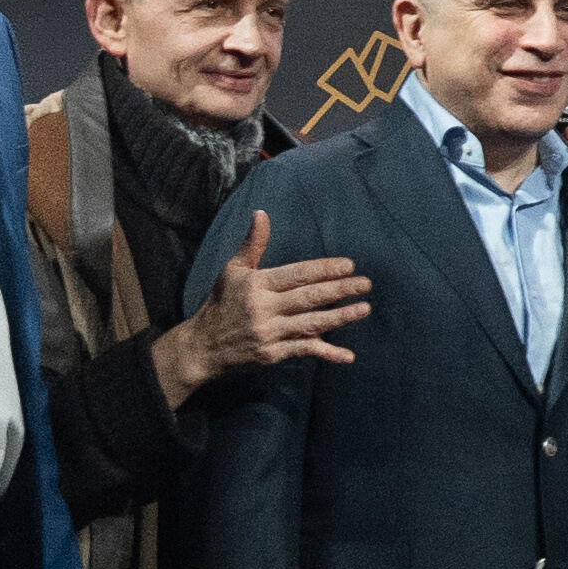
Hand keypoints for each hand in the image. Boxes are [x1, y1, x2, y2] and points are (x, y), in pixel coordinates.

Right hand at [151, 206, 370, 407]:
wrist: (201, 346)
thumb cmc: (221, 303)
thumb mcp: (232, 270)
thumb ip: (253, 244)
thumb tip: (261, 213)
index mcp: (256, 285)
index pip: (297, 274)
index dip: (325, 269)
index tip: (349, 266)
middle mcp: (263, 308)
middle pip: (309, 297)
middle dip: (340, 290)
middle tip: (366, 284)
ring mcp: (269, 333)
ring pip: (312, 324)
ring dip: (341, 317)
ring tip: (365, 308)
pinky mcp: (271, 355)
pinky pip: (304, 351)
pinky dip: (327, 353)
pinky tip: (348, 355)